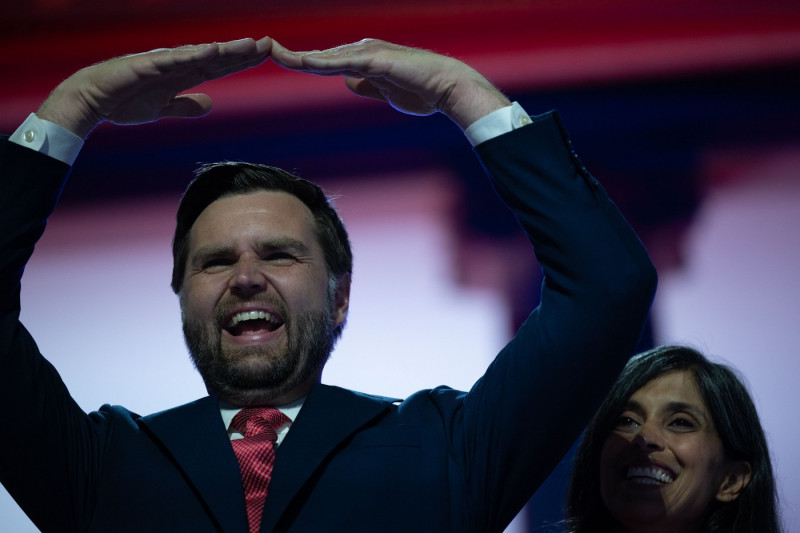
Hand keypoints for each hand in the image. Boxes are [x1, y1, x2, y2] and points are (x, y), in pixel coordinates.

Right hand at [37, 37, 271, 137]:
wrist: (92, 101)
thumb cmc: (124, 102)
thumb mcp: (163, 109)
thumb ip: (186, 106)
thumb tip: (210, 104)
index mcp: (183, 75)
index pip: (219, 66)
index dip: (241, 61)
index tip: (265, 54)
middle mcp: (177, 64)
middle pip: (216, 57)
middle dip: (242, 52)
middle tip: (269, 43)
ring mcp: (163, 63)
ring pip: (201, 54)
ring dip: (226, 49)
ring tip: (250, 44)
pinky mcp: (147, 65)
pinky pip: (174, 59)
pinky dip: (194, 54)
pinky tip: (212, 50)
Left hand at [269, 39, 509, 129]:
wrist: (448, 88)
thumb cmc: (422, 91)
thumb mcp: (385, 91)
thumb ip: (367, 86)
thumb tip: (348, 82)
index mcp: (364, 59)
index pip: (327, 62)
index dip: (303, 62)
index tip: (280, 61)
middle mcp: (363, 50)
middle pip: (320, 55)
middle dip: (291, 54)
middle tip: (262, 48)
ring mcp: (369, 53)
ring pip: (326, 56)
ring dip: (298, 56)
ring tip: (270, 50)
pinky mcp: (376, 60)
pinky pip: (343, 62)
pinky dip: (321, 62)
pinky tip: (303, 62)